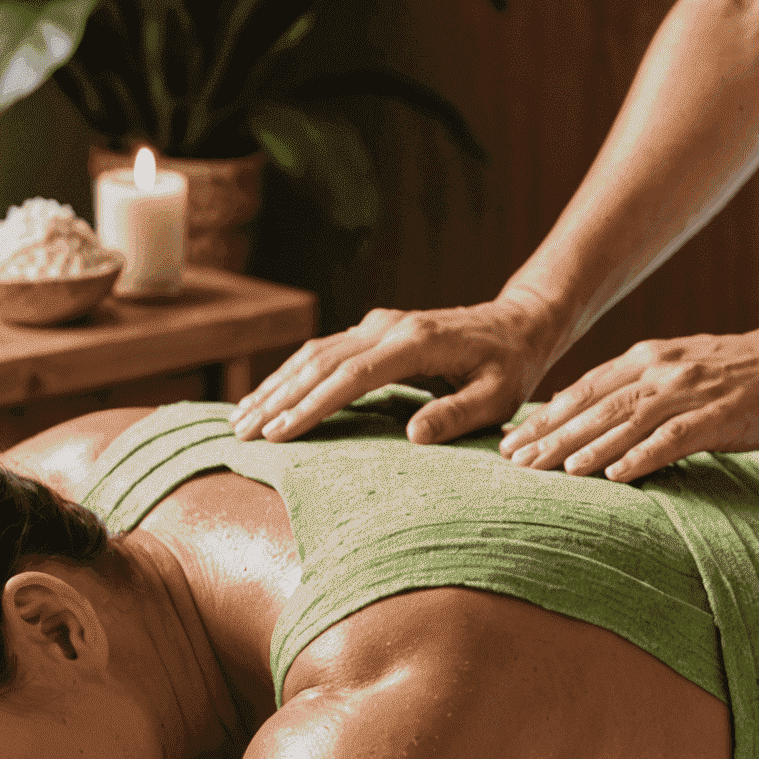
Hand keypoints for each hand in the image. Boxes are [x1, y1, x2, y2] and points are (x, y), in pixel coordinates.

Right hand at [229, 291, 562, 445]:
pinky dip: (292, 376)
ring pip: (313, 353)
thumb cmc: (511, 366)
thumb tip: (413, 435)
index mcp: (416, 342)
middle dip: (278, 399)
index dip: (314, 405)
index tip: (281, 433)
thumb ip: (457, 414)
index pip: (353, 375)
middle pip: (320, 362)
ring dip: (276, 386)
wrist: (517, 324)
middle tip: (242, 434)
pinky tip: (270, 398)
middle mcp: (389, 327)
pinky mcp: (374, 331)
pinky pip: (323, 352)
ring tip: (241, 420)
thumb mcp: (498, 397)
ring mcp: (378, 325)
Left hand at [498, 318, 758, 481]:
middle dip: (551, 434)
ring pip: (626, 420)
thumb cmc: (746, 373)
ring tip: (551, 471)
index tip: (511, 440)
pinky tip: (615, 476)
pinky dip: (642, 456)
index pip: (584, 389)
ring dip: (586, 447)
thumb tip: (588, 414)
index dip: (545, 416)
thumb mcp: (682, 370)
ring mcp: (691, 390)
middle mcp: (662, 368)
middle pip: (594, 405)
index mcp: (649, 357)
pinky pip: (674, 438)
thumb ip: (638, 388)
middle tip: (515, 462)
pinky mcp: (721, 415)